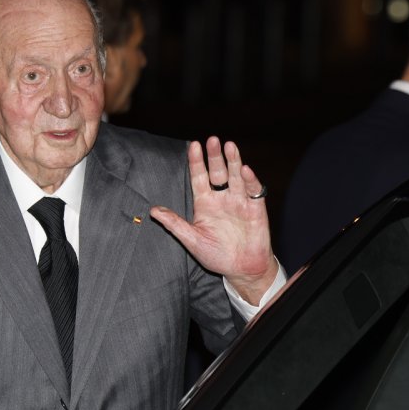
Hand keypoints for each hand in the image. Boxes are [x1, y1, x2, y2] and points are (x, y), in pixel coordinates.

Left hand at [149, 136, 279, 304]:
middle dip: (215, 156)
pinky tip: (245, 171)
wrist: (242, 269)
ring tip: (229, 146)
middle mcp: (222, 198)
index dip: (197, 161)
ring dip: (233, 161)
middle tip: (212, 140)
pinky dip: (249, 180)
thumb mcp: (192, 240)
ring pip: (235, 177)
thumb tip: (153, 211)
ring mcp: (239, 201)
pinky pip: (253, 191)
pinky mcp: (255, 208)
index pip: (199, 177)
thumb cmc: (216, 255)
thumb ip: (175, 224)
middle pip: (218, 172)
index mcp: (205, 203)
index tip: (193, 145)